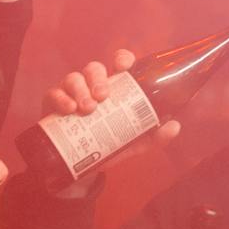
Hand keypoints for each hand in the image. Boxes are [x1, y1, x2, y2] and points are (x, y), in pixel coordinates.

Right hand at [44, 47, 181, 149]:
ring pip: (73, 78)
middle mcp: (93, 85)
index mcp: (116, 88)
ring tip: (87, 109)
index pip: (119, 63)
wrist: (84, 169)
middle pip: (93, 68)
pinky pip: (54, 93)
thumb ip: (157, 135)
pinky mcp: (53, 104)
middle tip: (103, 97)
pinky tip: (69, 110)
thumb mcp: (137, 142)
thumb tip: (174, 125)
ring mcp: (72, 93)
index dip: (122, 59)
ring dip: (80, 90)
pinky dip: (61, 99)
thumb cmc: (112, 145)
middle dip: (98, 79)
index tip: (124, 66)